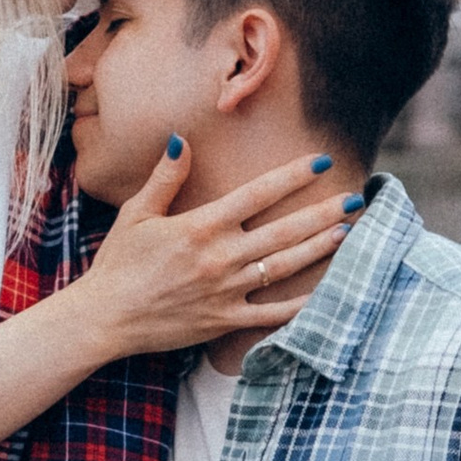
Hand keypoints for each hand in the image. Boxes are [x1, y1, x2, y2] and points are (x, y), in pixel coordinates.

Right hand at [77, 145, 360, 359]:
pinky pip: (272, 313)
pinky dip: (301, 304)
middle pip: (283, 230)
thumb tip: (181, 139)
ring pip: (284, 267)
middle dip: (323, 212)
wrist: (104, 318)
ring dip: (319, 248)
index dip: (293, 176)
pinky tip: (327, 291)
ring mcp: (225, 292)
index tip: (322, 162)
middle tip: (356, 197)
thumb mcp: (136, 214)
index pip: (258, 194)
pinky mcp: (225, 322)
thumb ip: (165, 178)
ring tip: (348, 231)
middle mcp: (219, 257)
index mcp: (200, 227)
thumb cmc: (118, 264)